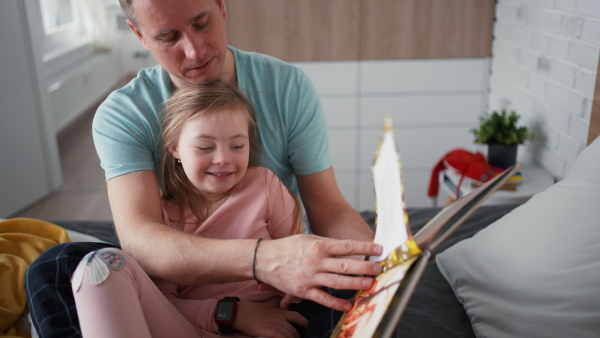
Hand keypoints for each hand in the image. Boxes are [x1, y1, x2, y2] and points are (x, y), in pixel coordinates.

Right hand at [233, 301, 307, 337]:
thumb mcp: (267, 310)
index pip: (297, 317)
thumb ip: (276, 315)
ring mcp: (276, 325)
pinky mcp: (270, 332)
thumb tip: (281, 320)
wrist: (241, 312)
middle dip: (298, 337)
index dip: (304, 323)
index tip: (308, 327)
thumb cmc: (251, 311)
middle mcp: (280, 318)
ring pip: (290, 336)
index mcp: (280, 312)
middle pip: (294, 330)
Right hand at [255, 234, 382, 310]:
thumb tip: (347, 247)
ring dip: (355, 284)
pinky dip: (336, 303)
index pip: (346, 246)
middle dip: (365, 267)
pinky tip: (348, 305)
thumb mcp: (307, 238)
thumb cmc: (287, 247)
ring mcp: (310, 277)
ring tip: (369, 284)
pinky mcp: (303, 291)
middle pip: (345, 265)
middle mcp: (316, 261)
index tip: (378, 249)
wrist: (264, 260)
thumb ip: (327, 243)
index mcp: (318, 245)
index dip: (364, 247)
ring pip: (337, 282)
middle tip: (379, 268)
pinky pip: (323, 298)